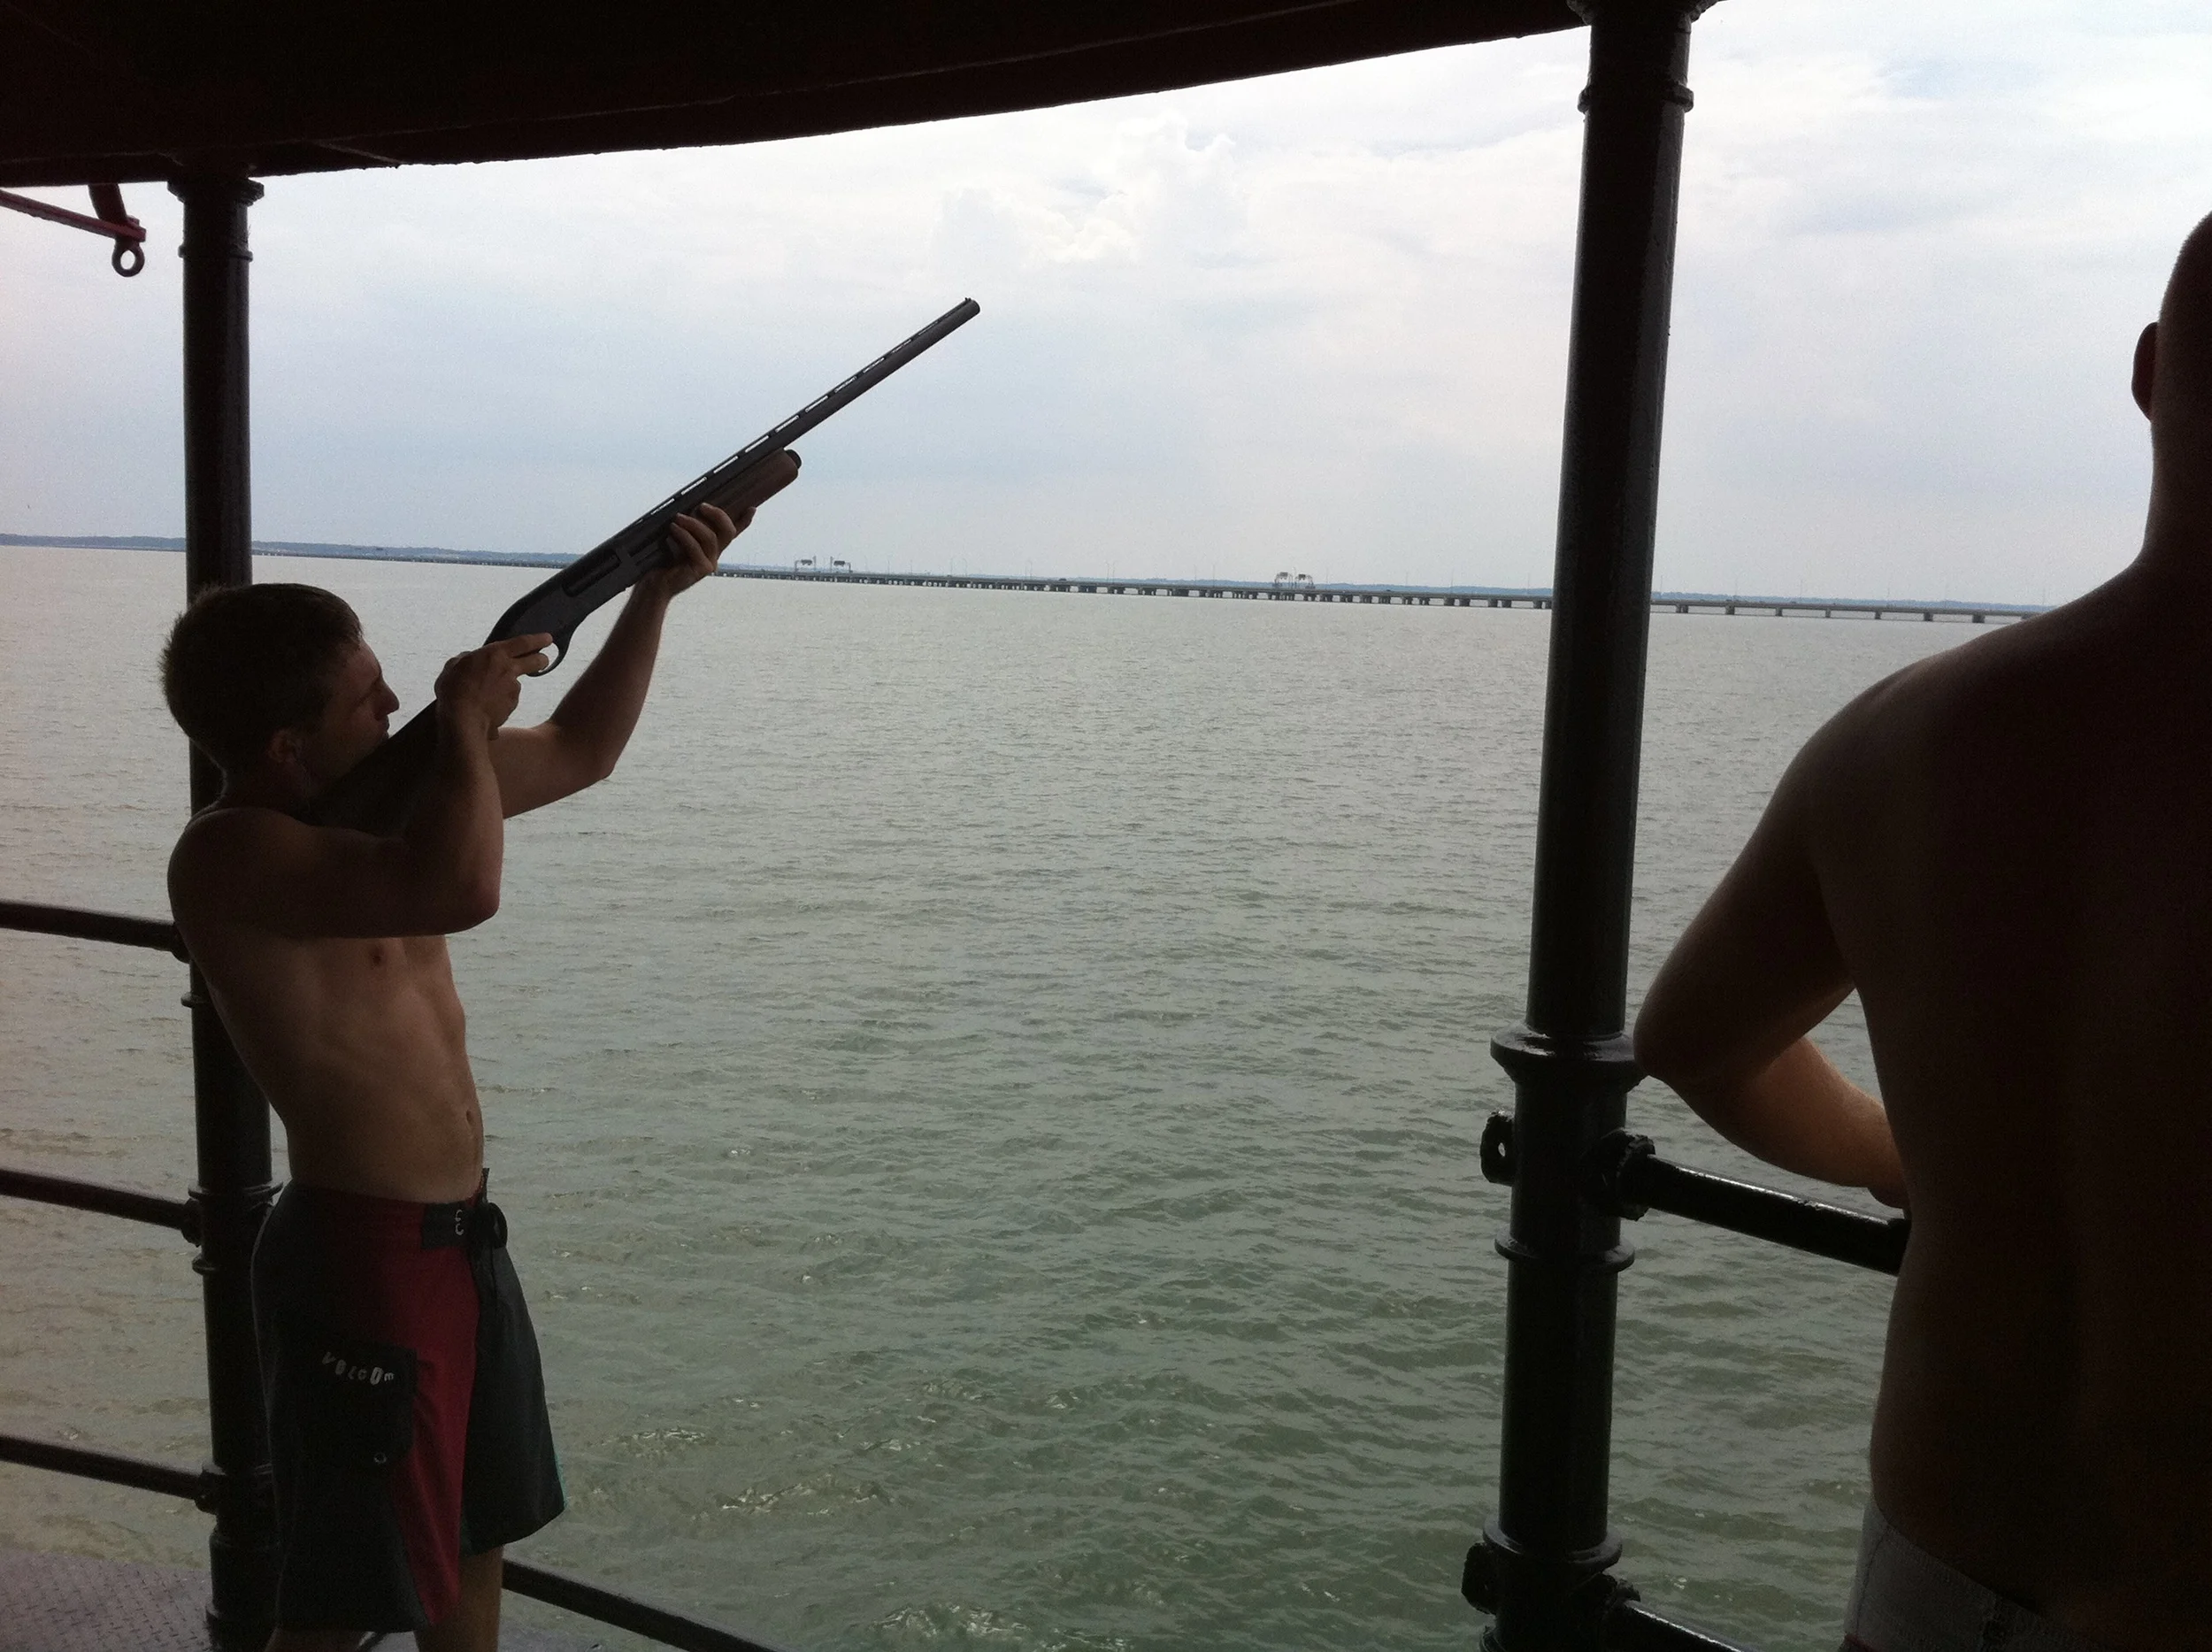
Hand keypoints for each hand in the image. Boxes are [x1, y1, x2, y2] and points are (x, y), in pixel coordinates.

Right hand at [434, 634, 551, 740]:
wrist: (462, 718)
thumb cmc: (453, 689)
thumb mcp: (453, 666)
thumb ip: (467, 659)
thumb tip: (471, 658)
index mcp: (495, 654)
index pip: (523, 642)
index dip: (538, 639)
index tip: (548, 638)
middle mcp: (509, 669)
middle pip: (535, 661)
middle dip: (542, 659)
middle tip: (544, 660)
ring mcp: (513, 688)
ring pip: (515, 684)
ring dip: (506, 688)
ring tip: (484, 697)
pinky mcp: (512, 705)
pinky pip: (508, 700)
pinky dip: (501, 702)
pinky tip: (486, 707)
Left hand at [646, 503, 748, 598]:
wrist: (656, 585)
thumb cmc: (663, 560)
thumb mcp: (676, 540)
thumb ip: (686, 528)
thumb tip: (689, 508)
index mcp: (711, 548)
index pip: (732, 533)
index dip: (744, 521)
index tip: (752, 508)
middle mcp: (715, 555)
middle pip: (728, 531)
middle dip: (717, 515)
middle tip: (700, 506)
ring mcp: (710, 564)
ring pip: (709, 537)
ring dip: (692, 524)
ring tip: (675, 519)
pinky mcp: (701, 570)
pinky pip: (694, 547)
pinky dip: (682, 537)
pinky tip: (669, 535)